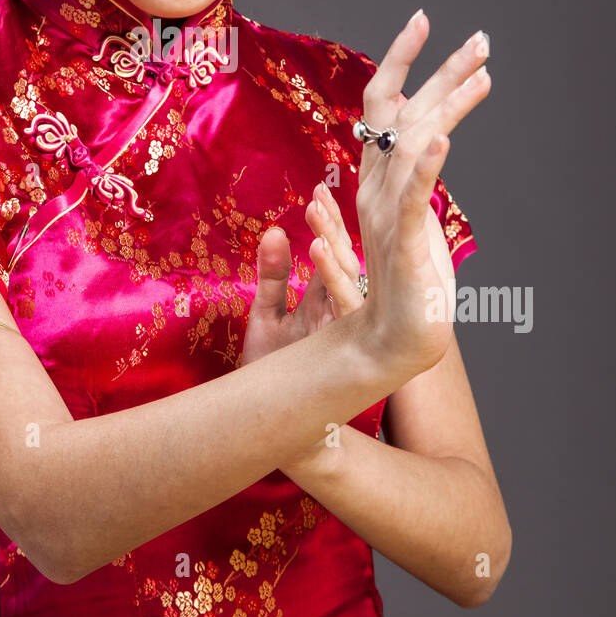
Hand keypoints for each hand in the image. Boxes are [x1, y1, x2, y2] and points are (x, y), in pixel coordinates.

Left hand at [240, 181, 363, 370]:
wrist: (274, 429)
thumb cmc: (273, 373)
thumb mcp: (267, 316)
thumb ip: (272, 274)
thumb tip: (276, 230)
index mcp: (326, 301)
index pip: (334, 252)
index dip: (328, 221)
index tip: (318, 187)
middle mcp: (339, 313)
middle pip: (344, 260)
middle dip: (333, 225)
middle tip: (320, 191)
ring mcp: (341, 330)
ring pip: (348, 279)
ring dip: (333, 244)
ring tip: (317, 212)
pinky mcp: (337, 346)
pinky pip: (342, 307)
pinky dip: (332, 277)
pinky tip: (318, 253)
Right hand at [353, 11, 489, 375]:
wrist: (389, 340)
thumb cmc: (405, 285)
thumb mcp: (407, 220)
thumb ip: (408, 180)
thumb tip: (416, 144)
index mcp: (376, 180)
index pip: (383, 106)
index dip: (401, 61)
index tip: (422, 23)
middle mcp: (377, 189)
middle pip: (403, 114)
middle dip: (441, 72)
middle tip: (479, 39)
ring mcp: (388, 215)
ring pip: (413, 145)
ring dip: (448, 104)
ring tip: (482, 72)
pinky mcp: (405, 245)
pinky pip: (415, 200)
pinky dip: (427, 168)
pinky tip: (442, 140)